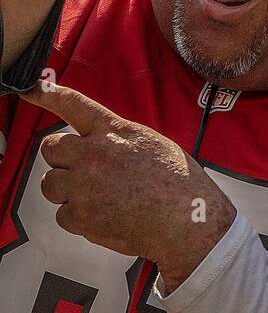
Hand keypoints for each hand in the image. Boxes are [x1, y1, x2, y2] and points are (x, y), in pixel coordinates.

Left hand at [21, 85, 235, 290]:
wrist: (190, 223)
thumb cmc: (182, 186)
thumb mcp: (155, 145)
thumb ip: (121, 140)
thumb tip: (101, 143)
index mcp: (115, 132)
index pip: (74, 105)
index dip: (48, 93)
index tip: (32, 89)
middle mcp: (95, 154)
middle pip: (50, 148)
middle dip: (61, 160)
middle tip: (81, 171)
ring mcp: (84, 185)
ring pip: (50, 184)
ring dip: (67, 191)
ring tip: (97, 199)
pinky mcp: (81, 216)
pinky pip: (62, 215)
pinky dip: (79, 220)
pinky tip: (105, 218)